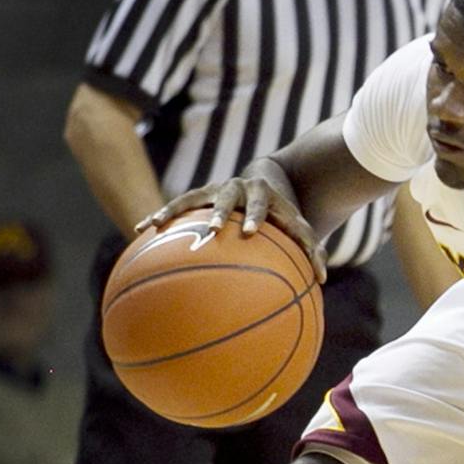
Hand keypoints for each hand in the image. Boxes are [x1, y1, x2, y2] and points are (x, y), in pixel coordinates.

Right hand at [140, 171, 327, 282]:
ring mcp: (216, 191)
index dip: (256, 216)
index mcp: (265, 195)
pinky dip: (160, 215)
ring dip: (177, 210)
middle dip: (221, 211)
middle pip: (227, 197)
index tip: (250, 232)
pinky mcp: (199, 197)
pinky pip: (176, 206)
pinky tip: (140, 229)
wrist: (267, 184)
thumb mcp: (301, 230)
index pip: (262, 206)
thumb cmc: (286, 218)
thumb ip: (312, 251)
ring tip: (157, 225)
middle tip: (214, 228)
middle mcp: (239, 188)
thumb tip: (322, 279)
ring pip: (194, 198)